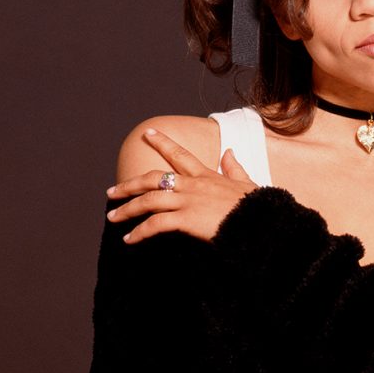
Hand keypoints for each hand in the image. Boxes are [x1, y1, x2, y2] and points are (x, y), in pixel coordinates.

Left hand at [105, 127, 256, 242]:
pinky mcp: (186, 219)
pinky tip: (129, 239)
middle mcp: (193, 185)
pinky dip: (139, 232)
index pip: (180, 154)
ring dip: (127, 209)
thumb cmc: (257, 208)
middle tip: (112, 191)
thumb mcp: (246, 183)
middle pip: (153, 177)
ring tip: (113, 217)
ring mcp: (188, 201)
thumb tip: (229, 153)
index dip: (162, 142)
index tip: (147, 133)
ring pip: (149, 200)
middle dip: (129, 184)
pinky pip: (155, 224)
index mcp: (206, 175)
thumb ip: (234, 168)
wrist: (261, 223)